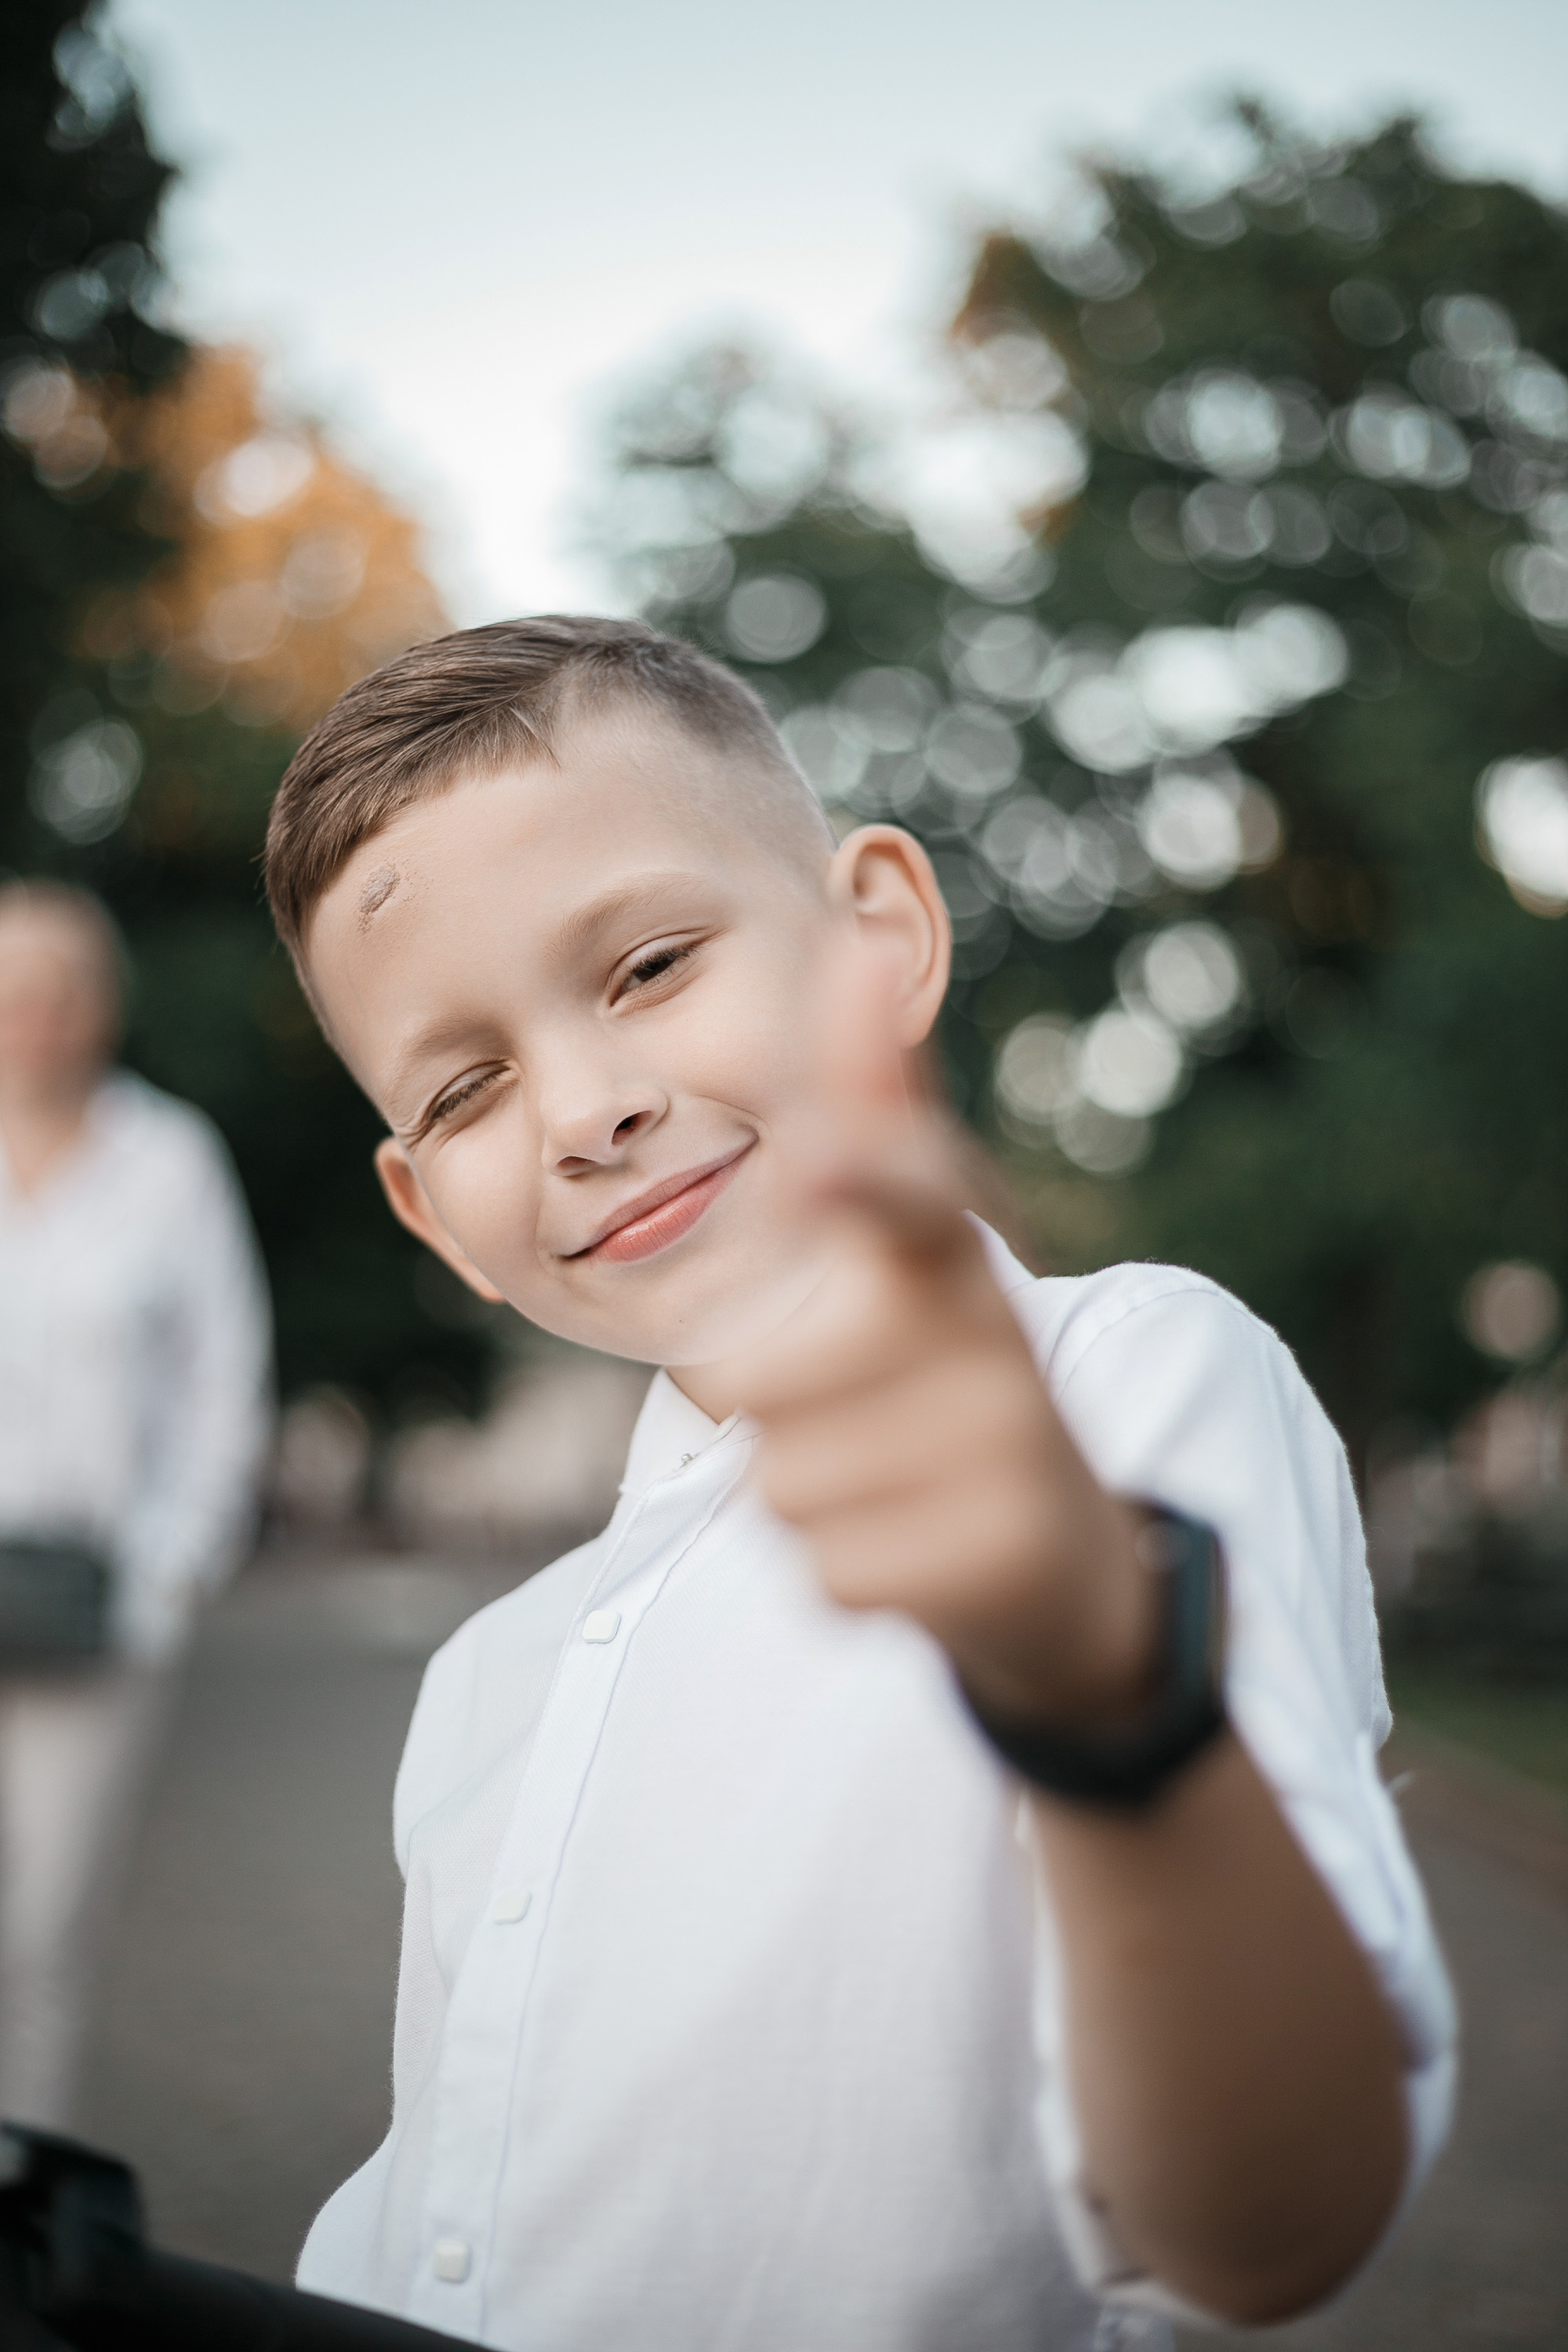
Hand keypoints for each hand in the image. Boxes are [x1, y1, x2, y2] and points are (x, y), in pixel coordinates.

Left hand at [734, 933, 1157, 1730]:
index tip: (819, 1156)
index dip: (867, 1171)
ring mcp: (1007, 1454)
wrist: (1067, 1566)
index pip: (912, 1195)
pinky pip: (826, 1572)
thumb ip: (867, 1116)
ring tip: (896, 1483)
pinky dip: (851, 1576)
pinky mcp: (995, 1560)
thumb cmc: (951, 1383)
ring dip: (810, 1497)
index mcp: (955, 1256)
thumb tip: (851, 941)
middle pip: (761, 1379)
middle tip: (869, 1418)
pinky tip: (920, 1553)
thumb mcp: (914, 1247)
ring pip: (784, 1482)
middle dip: (775, 1415)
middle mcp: (995, 1343)